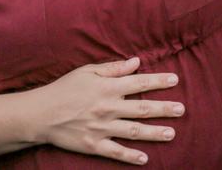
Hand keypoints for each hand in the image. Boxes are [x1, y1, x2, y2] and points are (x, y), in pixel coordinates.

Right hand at [33, 57, 183, 163]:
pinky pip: (116, 152)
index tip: (175, 79)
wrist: (39, 114)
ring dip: (154, 133)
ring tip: (172, 133)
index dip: (158, 80)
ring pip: (134, 131)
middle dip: (164, 108)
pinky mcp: (94, 145)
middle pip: (142, 108)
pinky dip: (130, 156)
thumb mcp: (87, 72)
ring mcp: (102, 128)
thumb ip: (113, 68)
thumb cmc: (63, 89)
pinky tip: (145, 158)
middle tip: (182, 109)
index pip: (139, 83)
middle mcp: (108, 108)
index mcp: (107, 88)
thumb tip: (136, 61)